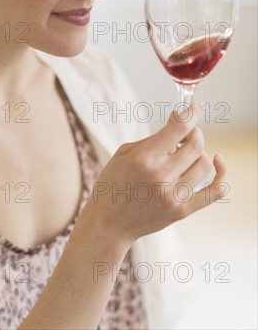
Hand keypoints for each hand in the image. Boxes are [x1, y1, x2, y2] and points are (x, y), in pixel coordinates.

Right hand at [85, 104, 228, 249]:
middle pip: (195, 144)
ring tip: (184, 154)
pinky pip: (216, 191)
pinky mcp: (182, 211)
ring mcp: (173, 195)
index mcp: (144, 158)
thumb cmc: (113, 184)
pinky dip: (222, 174)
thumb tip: (179, 123)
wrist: (108, 223)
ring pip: (204, 163)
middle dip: (193, 132)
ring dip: (197, 153)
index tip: (193, 107)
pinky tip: (217, 162)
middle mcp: (161, 176)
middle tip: (185, 134)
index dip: (191, 113)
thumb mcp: (124, 153)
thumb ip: (153, 139)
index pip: (179, 128)